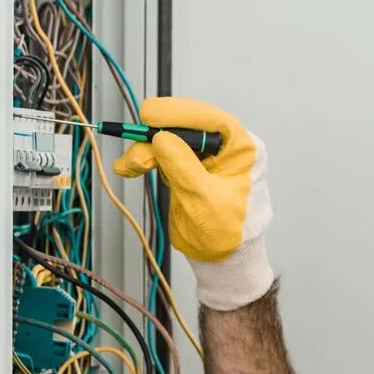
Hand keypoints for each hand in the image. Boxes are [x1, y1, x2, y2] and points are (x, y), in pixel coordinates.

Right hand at [113, 97, 273, 309]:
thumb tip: (162, 138)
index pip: (211, 118)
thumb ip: (183, 167)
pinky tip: (130, 167)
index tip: (151, 114)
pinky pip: (164, 155)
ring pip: (169, 139)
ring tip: (130, 166)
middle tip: (136, 143)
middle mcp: (225, 147)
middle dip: (157, 135)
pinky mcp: (187, 167)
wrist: (225, 260)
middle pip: (186, 126)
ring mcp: (205, 156)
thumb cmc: (230, 234)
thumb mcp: (205, 201)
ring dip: (146, 149)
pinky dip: (146, 159)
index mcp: (243, 148)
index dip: (179, 113)